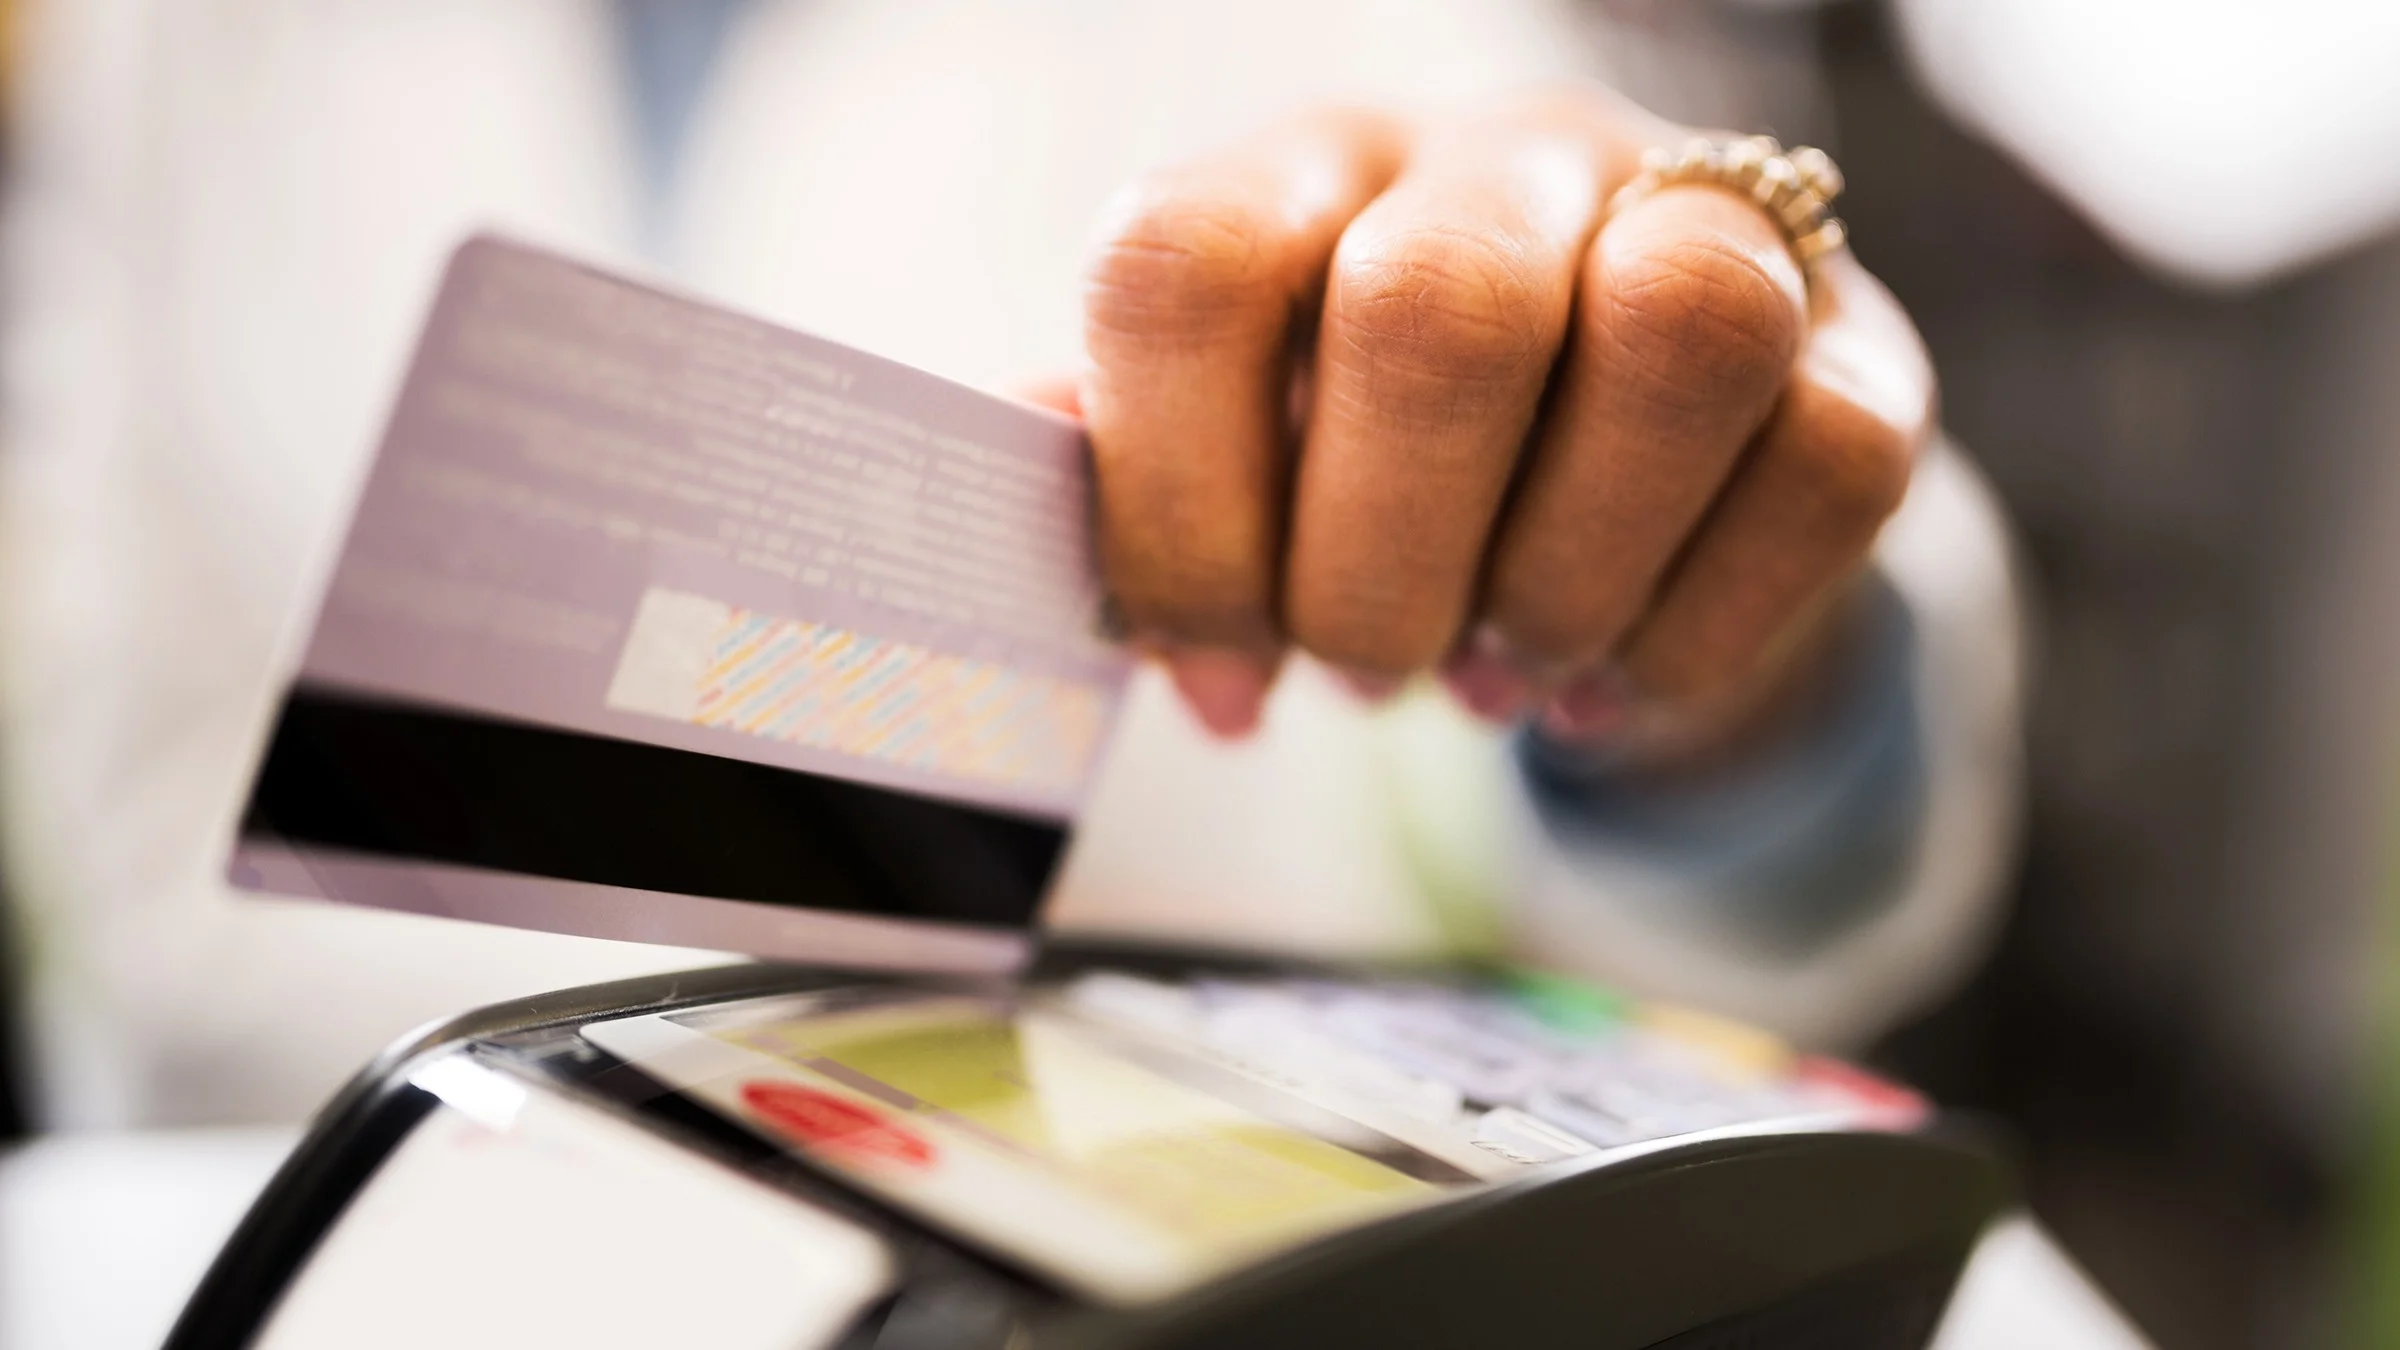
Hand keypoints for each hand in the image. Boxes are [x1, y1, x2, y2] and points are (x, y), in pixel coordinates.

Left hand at [1065, 90, 1933, 756]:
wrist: (1602, 418)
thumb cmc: (1366, 444)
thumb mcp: (1228, 443)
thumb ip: (1118, 475)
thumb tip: (987, 539)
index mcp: (1303, 167)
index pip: (1190, 270)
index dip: (1176, 504)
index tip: (1206, 663)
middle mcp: (1504, 156)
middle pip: (1438, 303)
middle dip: (1380, 564)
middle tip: (1360, 677)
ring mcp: (1706, 223)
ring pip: (1681, 333)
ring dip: (1561, 573)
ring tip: (1495, 679)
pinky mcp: (1864, 341)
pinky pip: (1836, 461)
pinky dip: (1704, 627)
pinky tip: (1610, 684)